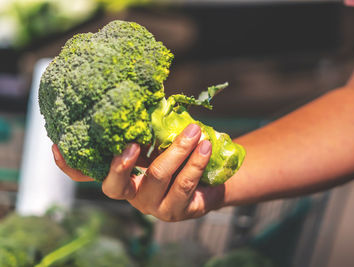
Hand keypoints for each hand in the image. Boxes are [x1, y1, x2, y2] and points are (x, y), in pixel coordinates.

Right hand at [52, 124, 224, 220]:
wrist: (212, 177)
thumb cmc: (181, 153)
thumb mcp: (160, 138)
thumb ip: (148, 124)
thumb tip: (143, 88)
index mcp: (121, 174)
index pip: (87, 175)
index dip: (69, 165)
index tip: (57, 145)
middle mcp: (131, 193)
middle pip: (115, 185)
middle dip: (122, 162)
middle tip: (133, 143)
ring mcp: (152, 206)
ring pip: (157, 177)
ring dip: (178, 150)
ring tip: (194, 131)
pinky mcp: (175, 211)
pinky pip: (184, 184)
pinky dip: (195, 162)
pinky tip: (205, 146)